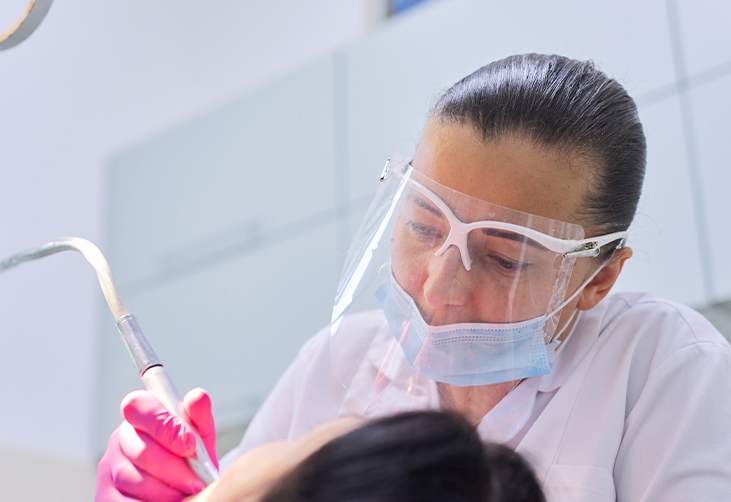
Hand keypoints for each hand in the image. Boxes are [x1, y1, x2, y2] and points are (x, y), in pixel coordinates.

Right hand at [95, 388, 217, 501]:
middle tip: (196, 482)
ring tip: (186, 494)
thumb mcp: (200, 436)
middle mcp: (120, 440)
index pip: (139, 406)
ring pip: (132, 479)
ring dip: (165, 491)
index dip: (164, 426)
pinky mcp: (104, 497)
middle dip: (172, 468)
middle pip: (139, 449)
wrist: (185, 490)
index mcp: (141, 415)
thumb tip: (197, 397)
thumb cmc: (192, 459)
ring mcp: (108, 469)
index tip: (190, 446)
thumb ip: (199, 416)